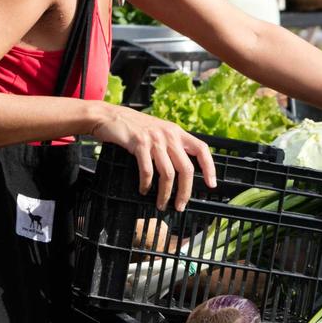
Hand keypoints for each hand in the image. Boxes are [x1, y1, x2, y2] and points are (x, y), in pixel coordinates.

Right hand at [93, 103, 216, 210]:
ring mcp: (155, 139)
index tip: (211, 184)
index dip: (210, 167)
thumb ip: (170, 145)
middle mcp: (169, 135)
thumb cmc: (134, 127)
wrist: (110, 116)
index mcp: (177, 132)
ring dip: (165, 193)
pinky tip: (144, 190)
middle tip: (180, 206)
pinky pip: (148, 170)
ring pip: (168, 173)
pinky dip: (147, 184)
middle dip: (185, 191)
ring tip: (161, 204)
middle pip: (186, 168)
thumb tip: (181, 169)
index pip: (202, 149)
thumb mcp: (158, 131)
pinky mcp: (139, 144)